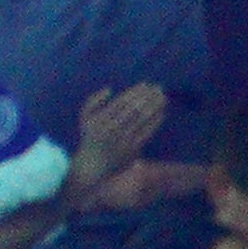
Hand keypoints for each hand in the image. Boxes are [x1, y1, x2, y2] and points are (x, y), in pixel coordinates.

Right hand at [75, 82, 170, 199]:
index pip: (121, 102)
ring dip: (154, 107)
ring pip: (142, 120)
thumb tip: (110, 89)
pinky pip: (146, 133)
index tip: (146, 84)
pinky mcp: (133, 148)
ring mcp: (123, 139)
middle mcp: (112, 128)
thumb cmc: (90, 137)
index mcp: (100, 119)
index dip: (134, 92)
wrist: (93, 164)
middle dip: (147, 97)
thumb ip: (93, 101)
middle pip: (133, 109)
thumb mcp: (84, 117)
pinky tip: (162, 113)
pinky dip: (155, 122)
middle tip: (159, 88)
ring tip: (163, 97)